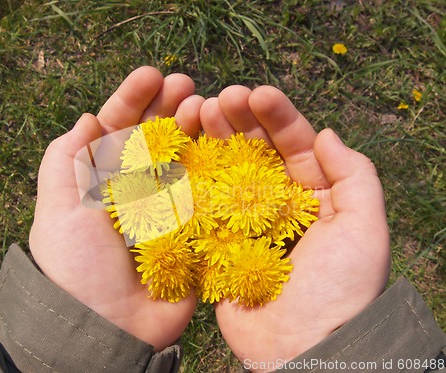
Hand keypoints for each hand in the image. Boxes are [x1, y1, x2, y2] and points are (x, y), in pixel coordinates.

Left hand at [29, 66, 203, 350]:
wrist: (108, 327)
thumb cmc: (76, 266)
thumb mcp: (58, 208)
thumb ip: (65, 161)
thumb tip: (86, 118)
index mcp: (104, 179)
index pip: (119, 129)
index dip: (134, 99)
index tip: (153, 75)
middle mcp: (138, 188)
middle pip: (157, 138)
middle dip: (171, 108)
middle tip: (188, 85)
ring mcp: (170, 208)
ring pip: (187, 158)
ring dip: (198, 130)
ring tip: (209, 108)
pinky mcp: (195, 229)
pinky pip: (210, 192)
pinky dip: (220, 168)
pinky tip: (230, 145)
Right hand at [200, 86, 390, 369]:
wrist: (304, 350)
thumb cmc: (341, 288)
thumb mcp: (366, 227)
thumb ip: (354, 175)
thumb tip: (326, 133)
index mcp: (315, 198)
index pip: (296, 147)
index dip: (278, 118)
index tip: (257, 93)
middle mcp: (278, 207)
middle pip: (256, 154)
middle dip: (239, 122)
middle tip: (219, 99)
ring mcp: (245, 224)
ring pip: (227, 173)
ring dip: (213, 142)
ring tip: (197, 113)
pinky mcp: (218, 244)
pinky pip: (204, 207)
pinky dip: (192, 180)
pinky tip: (180, 153)